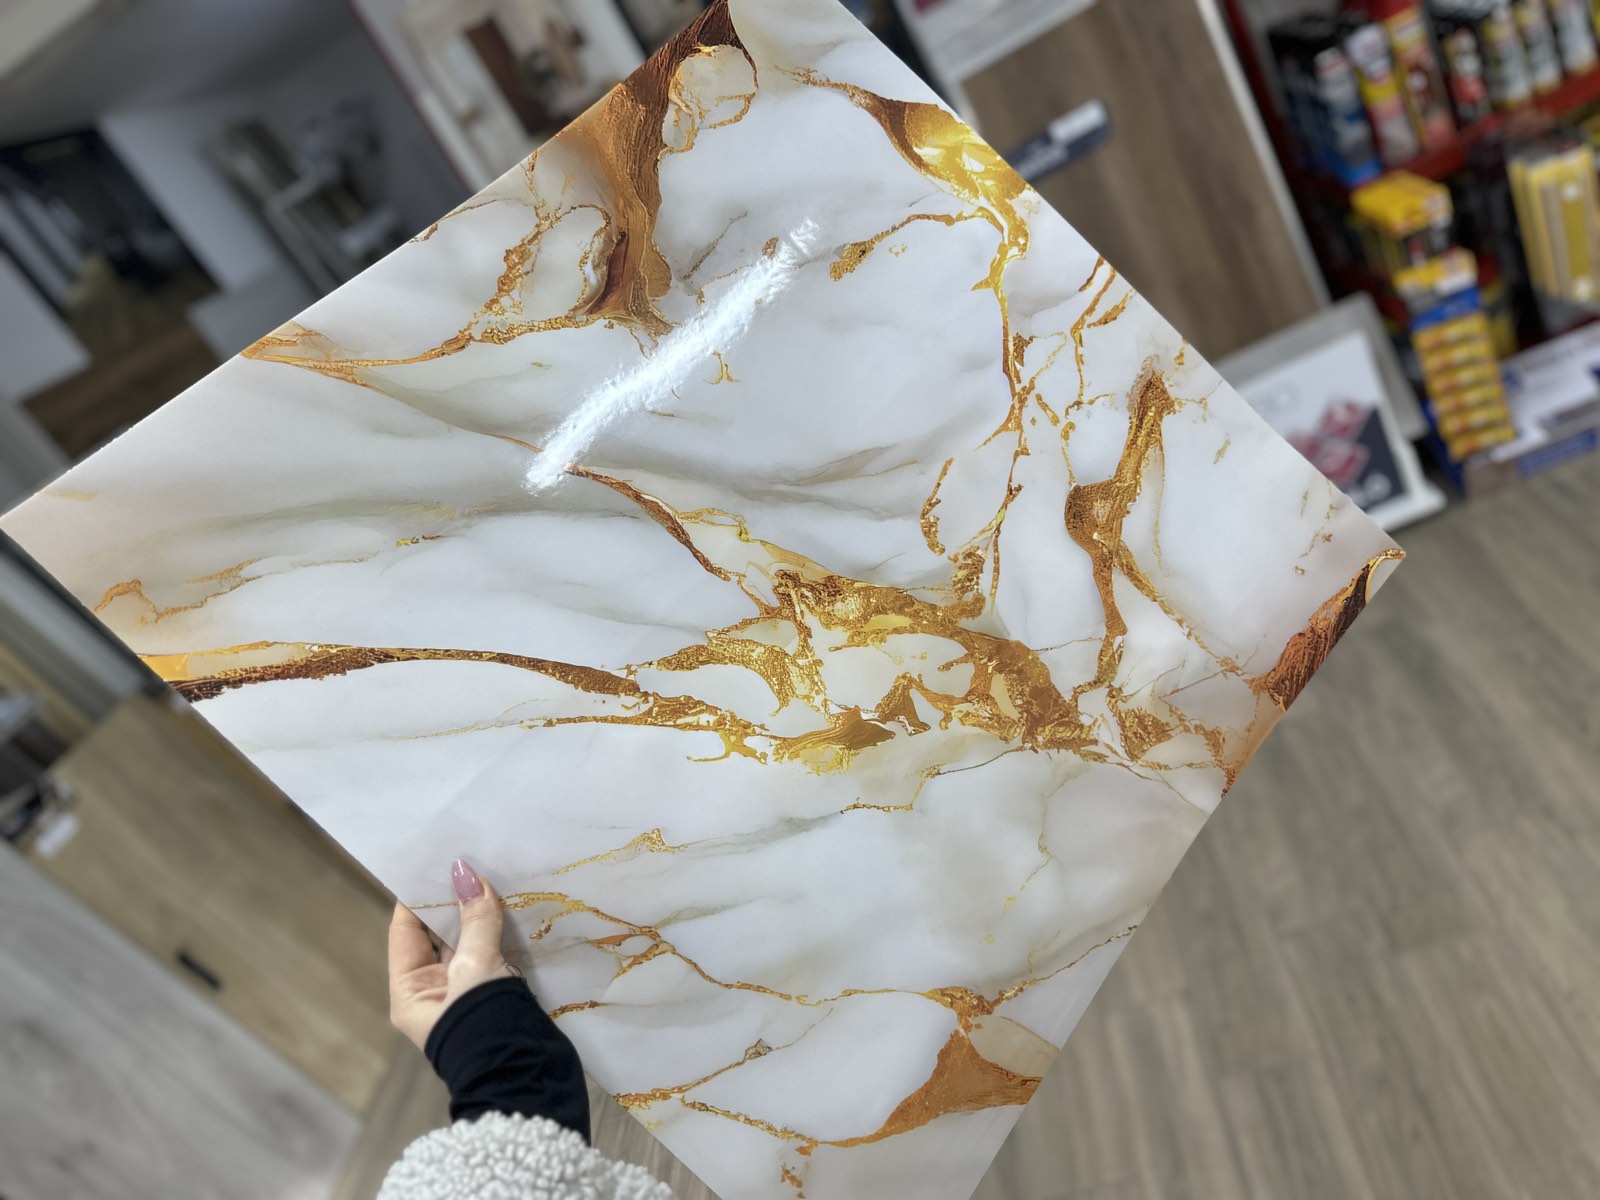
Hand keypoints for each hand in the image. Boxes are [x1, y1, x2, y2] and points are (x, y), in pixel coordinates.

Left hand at [388, 858, 510, 1049]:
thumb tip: (467, 876)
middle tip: (469, 861)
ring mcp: (465, 994)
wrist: (526, 1076)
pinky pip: (493, 954)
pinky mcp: (496, 995)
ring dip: (480, 914)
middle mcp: (433, 992)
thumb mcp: (475, 968)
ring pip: (469, 942)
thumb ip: (475, 920)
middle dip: (454, 901)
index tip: (434, 862)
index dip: (418, 897)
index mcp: (410, 993)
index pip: (405, 931)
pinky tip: (512, 904)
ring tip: (492, 875)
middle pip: (438, 935)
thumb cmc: (483, 1025)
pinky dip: (500, 931)